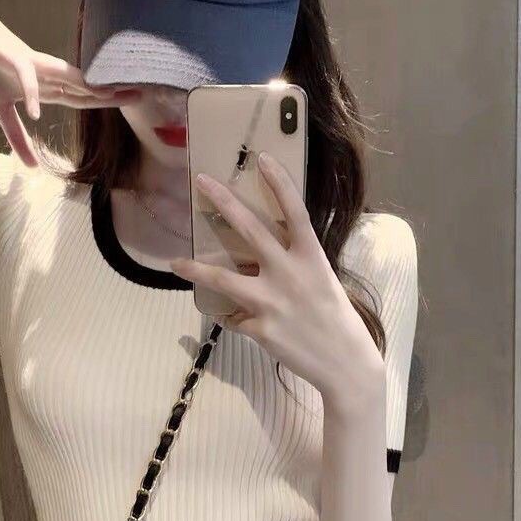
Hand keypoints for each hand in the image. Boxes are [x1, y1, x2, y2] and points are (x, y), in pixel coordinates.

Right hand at [0, 0, 139, 166]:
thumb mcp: (1, 109)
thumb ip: (17, 137)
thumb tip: (30, 167)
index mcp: (47, 87)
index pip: (82, 97)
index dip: (105, 101)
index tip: (129, 102)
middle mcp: (46, 74)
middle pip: (84, 86)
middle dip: (110, 92)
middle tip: (140, 94)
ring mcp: (32, 65)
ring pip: (65, 76)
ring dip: (86, 86)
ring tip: (109, 96)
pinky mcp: (13, 58)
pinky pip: (25, 79)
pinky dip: (31, 95)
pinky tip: (37, 112)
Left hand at [168, 152, 383, 403]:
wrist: (345, 362)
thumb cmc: (335, 317)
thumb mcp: (321, 280)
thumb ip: (294, 264)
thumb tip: (260, 258)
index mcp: (311, 257)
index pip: (294, 211)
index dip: (278, 182)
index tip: (261, 157)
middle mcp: (289, 273)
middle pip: (250, 230)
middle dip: (224, 202)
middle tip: (201, 180)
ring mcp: (272, 301)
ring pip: (223, 278)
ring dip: (196, 268)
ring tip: (176, 262)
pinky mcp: (260, 328)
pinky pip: (235, 318)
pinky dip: (235, 318)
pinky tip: (241, 322)